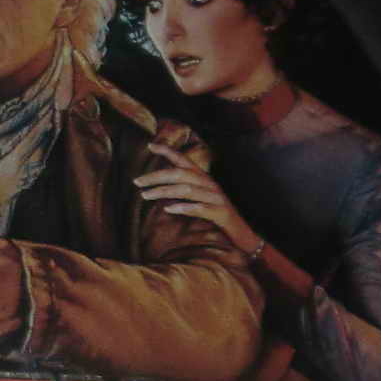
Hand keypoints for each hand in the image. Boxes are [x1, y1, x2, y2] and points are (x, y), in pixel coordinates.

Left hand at [134, 140, 262, 256]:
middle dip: (156, 176)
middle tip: (136, 182)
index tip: (149, 145)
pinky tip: (169, 209)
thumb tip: (159, 188)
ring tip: (145, 196)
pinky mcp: (220, 213)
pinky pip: (200, 208)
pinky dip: (184, 207)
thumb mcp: (200, 199)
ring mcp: (216, 198)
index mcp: (204, 179)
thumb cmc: (217, 216)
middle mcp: (209, 184)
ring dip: (164, 191)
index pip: (184, 160)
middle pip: (180, 174)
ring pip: (187, 190)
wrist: (244, 234)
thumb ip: (184, 191)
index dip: (168, 151)